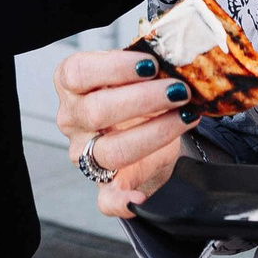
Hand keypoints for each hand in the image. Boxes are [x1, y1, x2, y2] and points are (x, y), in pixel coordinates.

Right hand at [53, 48, 199, 219]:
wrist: (149, 133)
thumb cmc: (138, 95)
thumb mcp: (138, 73)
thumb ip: (147, 64)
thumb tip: (176, 55)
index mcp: (73, 85)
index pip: (78, 73)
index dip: (114, 67)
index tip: (150, 64)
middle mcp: (74, 120)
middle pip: (96, 111)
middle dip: (143, 99)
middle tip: (178, 90)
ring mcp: (87, 155)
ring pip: (110, 151)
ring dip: (154, 133)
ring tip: (185, 116)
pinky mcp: (105, 185)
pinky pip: (106, 200)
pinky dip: (122, 202)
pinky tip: (139, 198)